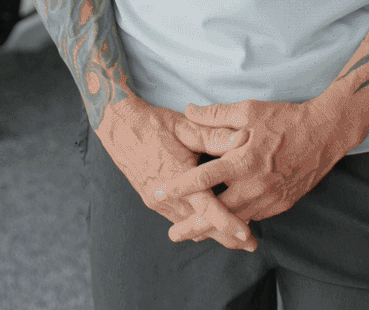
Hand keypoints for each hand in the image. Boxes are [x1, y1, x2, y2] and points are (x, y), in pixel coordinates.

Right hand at [96, 97, 258, 251]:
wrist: (118, 127)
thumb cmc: (154, 124)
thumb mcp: (185, 126)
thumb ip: (215, 135)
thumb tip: (244, 138)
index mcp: (178, 177)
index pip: (208, 208)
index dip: (229, 223)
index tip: (248, 235)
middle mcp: (166, 197)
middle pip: (201, 225)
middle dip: (226, 237)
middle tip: (250, 245)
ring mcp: (157, 202)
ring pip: (189, 225)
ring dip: (211, 232)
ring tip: (236, 238)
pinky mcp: (152, 201)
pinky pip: (178, 218)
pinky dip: (195, 224)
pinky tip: (208, 225)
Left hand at [153, 97, 356, 240]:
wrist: (326, 133)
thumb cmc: (285, 119)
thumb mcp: (248, 110)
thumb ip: (216, 115)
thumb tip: (188, 110)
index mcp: (243, 160)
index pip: (203, 178)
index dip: (179, 187)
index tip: (159, 192)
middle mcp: (255, 184)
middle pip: (218, 211)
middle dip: (194, 225)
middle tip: (173, 234)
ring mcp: (270, 197)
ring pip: (237, 219)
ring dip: (215, 229)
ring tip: (194, 235)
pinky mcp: (282, 204)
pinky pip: (255, 217)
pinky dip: (239, 223)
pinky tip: (226, 227)